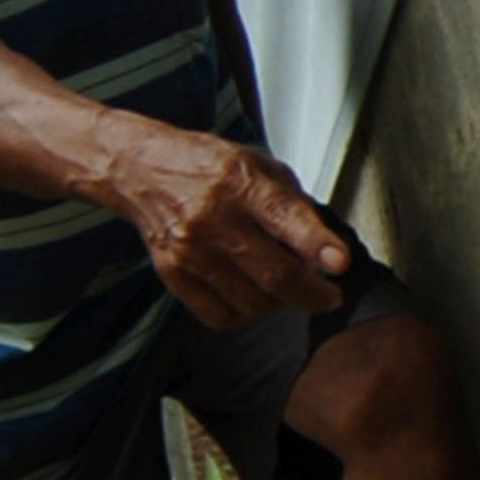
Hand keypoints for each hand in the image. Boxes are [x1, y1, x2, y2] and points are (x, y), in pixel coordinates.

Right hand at [97, 126, 350, 327]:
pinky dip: (246, 315)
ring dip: (280, 305)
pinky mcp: (172, 273)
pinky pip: (220, 316)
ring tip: (284, 289)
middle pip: (274, 275)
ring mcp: (190, 250)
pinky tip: (252, 299)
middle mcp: (214, 218)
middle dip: (313, 295)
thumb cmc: (204, 165)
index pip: (284, 216)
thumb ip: (292, 202)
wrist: (140, 170)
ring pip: (252, 303)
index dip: (317, 244)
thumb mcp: (257, 163)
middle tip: (328, 296)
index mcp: (240, 182)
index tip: (340, 263)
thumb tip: (325, 245)